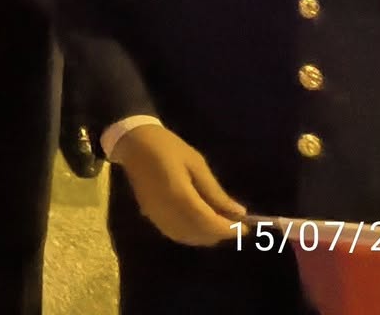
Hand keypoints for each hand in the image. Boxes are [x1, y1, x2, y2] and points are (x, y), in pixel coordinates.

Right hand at [113, 125, 245, 246]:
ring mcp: (157, 216)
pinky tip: (199, 223)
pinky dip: (191, 234)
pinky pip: (175, 233)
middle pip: (199, 234)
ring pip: (187, 237)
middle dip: (219, 233)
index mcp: (180, 196)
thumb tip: (238, 213)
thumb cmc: (168, 147)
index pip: (209, 223)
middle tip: (234, 223)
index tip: (245, 228)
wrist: (134, 143)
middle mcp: (168, 212)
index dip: (228, 229)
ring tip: (218, 222)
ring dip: (205, 235)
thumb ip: (216, 192)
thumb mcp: (196, 164)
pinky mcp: (150, 216)